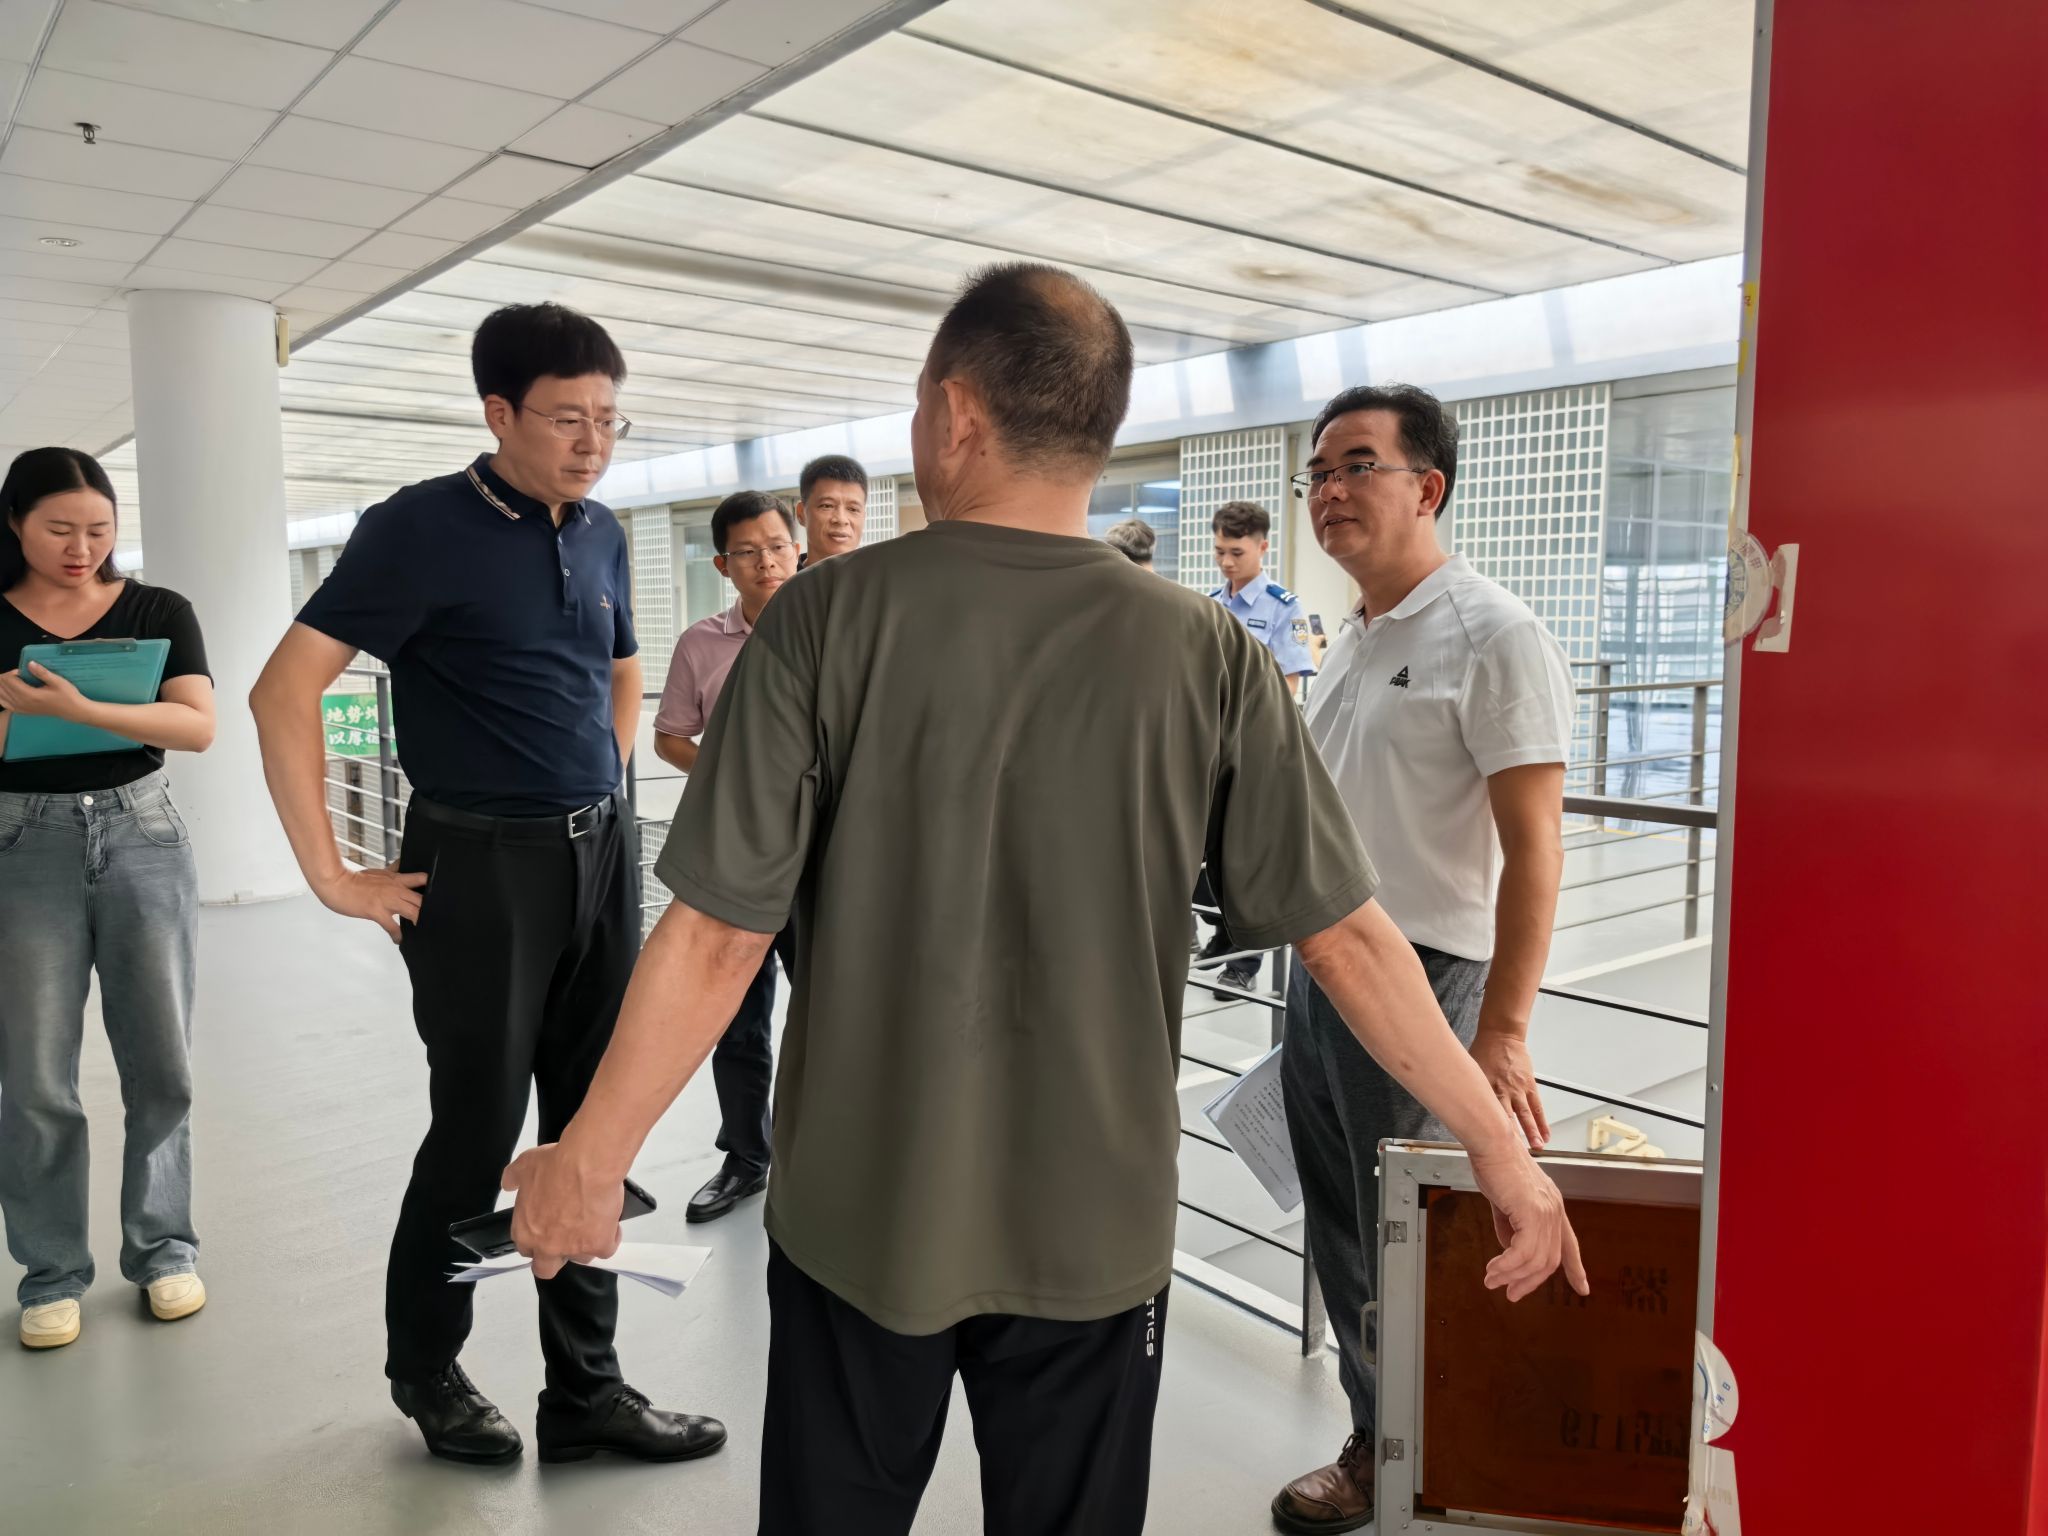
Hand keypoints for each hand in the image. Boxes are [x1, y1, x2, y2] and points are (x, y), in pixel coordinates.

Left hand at [0, 662, 89, 720]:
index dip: (13, 672)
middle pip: (3, 687)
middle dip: (6, 678)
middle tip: (18, 674)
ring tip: (12, 681)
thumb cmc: (67, 695)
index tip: (23, 670)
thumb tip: (30, 663)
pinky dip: (2, 696)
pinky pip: (4, 704)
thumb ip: (42, 673)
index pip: (10, 681)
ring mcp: (21, 708)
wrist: (72, 710)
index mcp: (30, 695)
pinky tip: (6, 692)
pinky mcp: (22, 711)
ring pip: (1, 695)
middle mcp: (22, 703)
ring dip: (3, 686)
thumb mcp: (57, 681)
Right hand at [314, 862, 426, 943]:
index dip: (432, 888)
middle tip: (436, 919)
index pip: (421, 878)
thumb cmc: (355, 879)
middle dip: (430, 910)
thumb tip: (402, 864)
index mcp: (397, 878)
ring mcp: (387, 900)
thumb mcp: (379, 871)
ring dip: (419, 922)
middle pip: (422, 899)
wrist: (336, 884)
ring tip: (422, 930)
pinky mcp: (376, 911)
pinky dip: (397, 935)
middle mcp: (396, 888)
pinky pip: (392, 926)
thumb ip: (393, 870)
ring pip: (413, 912)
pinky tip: (399, 940)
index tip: (439, 897)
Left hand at [503, 1142, 622, 1280]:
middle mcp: (547, 1245)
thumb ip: (513, 1177)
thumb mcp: (526, 1164)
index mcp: (526, 1230)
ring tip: (592, 1222)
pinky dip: (610, 1237)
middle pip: (546, 1268)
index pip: (526, 1248)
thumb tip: (509, 1182)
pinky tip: (610, 1221)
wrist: (587, 1164)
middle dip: (555, 1258)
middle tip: (567, 1237)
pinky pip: (607, 1248)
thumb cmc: (557, 1164)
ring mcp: (574, 1248)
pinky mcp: (598, 1245)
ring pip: (581, 1258)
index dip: (537, 1239)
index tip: (546, 1227)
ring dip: (585, 1245)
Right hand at [1467, 1135, 1588, 1302]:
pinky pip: (1522, 1252)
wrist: (1491, 1142)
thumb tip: (1510, 1252)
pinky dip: (1507, 1266)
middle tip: (1511, 1294)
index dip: (1576, 1269)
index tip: (1583, 1288)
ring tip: (1492, 1281)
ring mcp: (1546, 1212)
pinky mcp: (1532, 1212)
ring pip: (1535, 1260)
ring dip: (1512, 1276)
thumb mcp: (1505, 1201)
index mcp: (1552, 1206)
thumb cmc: (1495, 1163)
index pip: (1569, 1244)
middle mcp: (1554, 1211)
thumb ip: (1511, 1226)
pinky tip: (1493, 1269)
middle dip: (1530, 1282)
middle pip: (1550, 1260)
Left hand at [1470, 1027, 1549, 1149]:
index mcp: (1484, 1089)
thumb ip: (1471, 1091)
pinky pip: (1537, 1106)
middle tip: (1514, 1154)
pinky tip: (1546, 1135)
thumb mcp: (1471, 1071)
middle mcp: (1501, 1090)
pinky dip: (1542, 1122)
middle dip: (1510, 1137)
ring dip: (1532, 1133)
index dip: (1487, 1132)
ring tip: (1536, 1148)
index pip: (1485, 1115)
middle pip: (1506, 1118)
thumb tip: (1463, 1108)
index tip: (1488, 1148)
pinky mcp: (1529, 1085)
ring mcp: (1517, 1088)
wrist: (1501, 1035)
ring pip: (1526, 1114)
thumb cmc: (1482, 1052)